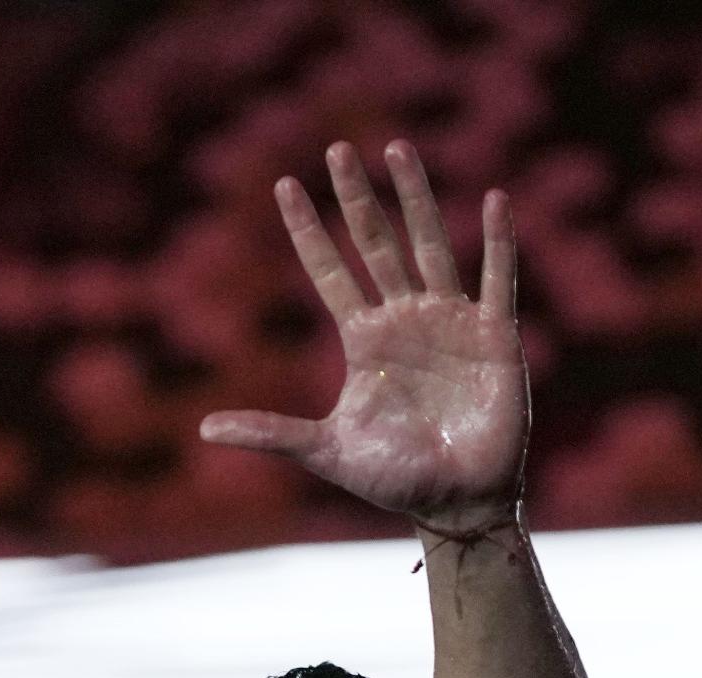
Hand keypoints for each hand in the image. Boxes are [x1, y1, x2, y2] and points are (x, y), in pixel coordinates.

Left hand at [199, 139, 525, 531]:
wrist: (455, 504)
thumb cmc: (395, 480)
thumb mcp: (325, 450)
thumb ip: (271, 434)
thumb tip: (204, 429)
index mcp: (366, 340)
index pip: (330, 272)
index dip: (308, 231)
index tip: (284, 186)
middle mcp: (405, 319)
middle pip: (376, 244)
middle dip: (356, 198)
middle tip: (335, 149)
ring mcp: (450, 322)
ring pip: (429, 244)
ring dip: (415, 197)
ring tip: (396, 149)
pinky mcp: (494, 336)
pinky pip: (497, 280)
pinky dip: (496, 243)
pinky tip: (492, 200)